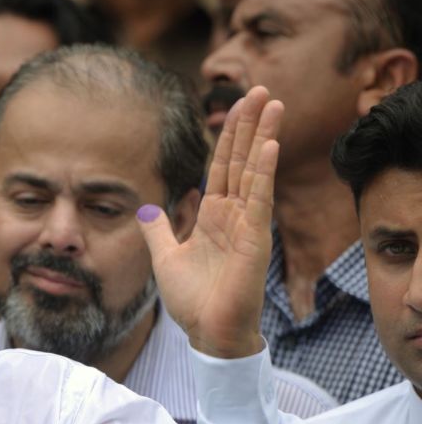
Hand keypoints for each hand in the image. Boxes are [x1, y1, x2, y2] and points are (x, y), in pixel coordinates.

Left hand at [138, 86, 282, 358]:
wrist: (208, 333)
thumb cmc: (193, 300)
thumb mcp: (165, 257)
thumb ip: (158, 230)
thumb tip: (147, 207)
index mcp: (214, 216)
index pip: (223, 167)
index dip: (229, 136)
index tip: (238, 105)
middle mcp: (234, 215)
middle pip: (243, 160)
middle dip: (252, 125)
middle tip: (263, 90)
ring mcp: (247, 226)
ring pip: (255, 172)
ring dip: (264, 138)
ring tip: (275, 104)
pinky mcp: (254, 241)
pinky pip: (259, 201)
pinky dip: (264, 174)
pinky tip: (270, 147)